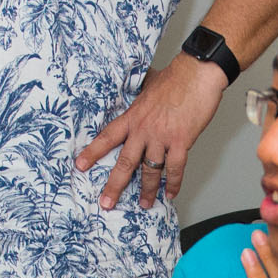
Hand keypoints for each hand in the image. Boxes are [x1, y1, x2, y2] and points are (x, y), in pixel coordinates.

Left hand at [77, 58, 229, 209]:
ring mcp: (162, 137)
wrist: (197, 74)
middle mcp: (144, 129)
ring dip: (146, 190)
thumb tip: (139, 90)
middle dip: (114, 186)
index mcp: (133, 116)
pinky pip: (175, 168)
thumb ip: (141, 95)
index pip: (107, 137)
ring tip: (144, 204)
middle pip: (125, 162)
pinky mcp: (181, 141)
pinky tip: (170, 193)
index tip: (80, 165)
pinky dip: (173, 183)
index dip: (93, 152)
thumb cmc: (176, 78)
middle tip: (106, 203)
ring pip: (150, 170)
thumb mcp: (149, 86)